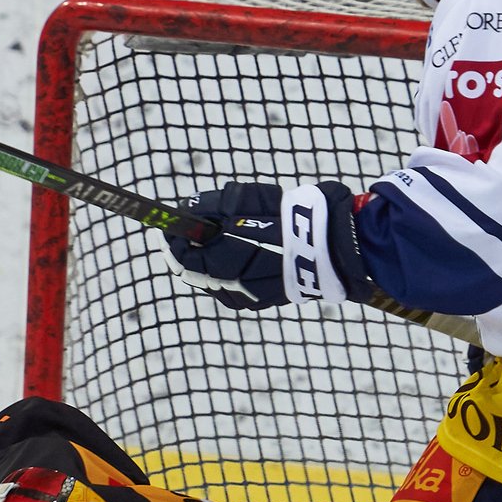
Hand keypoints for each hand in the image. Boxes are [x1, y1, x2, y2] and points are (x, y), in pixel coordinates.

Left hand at [163, 183, 290, 309]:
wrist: (332, 246)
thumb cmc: (287, 217)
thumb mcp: (243, 200)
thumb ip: (207, 206)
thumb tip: (183, 210)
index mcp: (223, 263)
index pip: (182, 258)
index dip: (172, 241)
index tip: (168, 226)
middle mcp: (231, 288)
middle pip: (196, 272)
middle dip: (191, 251)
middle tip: (190, 231)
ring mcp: (248, 298)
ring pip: (215, 281)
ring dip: (211, 261)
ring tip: (220, 240)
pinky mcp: (262, 302)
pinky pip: (234, 287)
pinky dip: (230, 271)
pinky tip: (241, 254)